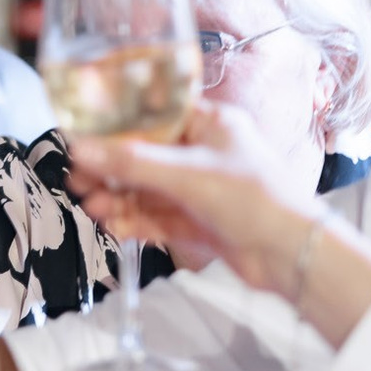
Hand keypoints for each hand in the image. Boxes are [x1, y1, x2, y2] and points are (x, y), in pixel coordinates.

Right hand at [65, 104, 315, 294]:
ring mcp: (202, 191)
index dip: (116, 127)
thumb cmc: (258, 199)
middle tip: (78, 178)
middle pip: (145, 157)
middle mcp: (204, 155)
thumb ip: (131, 164)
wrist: (291, 254)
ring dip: (119, 198)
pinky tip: (113, 224)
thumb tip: (83, 150)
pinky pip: (158, 218)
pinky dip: (134, 221)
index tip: (84, 138)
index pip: (153, 116)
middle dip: (110, 170)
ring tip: (91, 205)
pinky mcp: (200, 223)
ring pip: (148, 191)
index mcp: (210, 125)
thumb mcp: (186, 174)